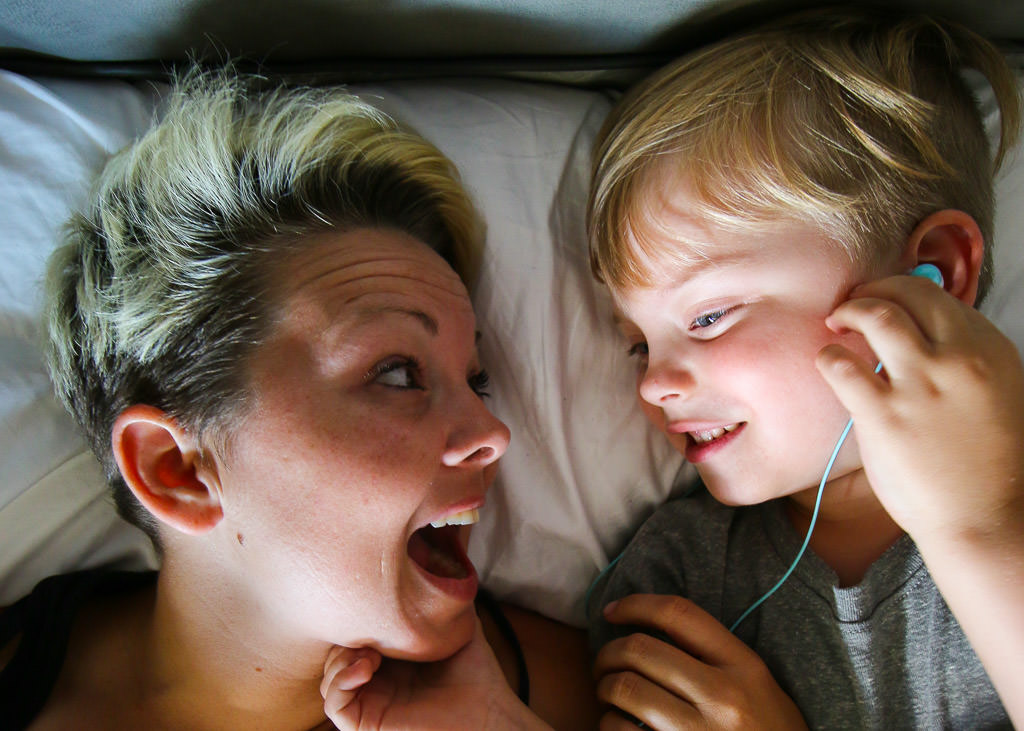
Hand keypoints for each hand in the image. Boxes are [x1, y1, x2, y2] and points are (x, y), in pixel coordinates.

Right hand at [321, 618, 548, 730]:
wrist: (488, 713)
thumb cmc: (476, 675)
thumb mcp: (454, 625)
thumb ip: (442, 596)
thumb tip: (441, 554)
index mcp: (390, 657)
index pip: (355, 634)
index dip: (356, 618)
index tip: (373, 605)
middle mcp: (376, 679)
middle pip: (335, 654)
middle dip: (344, 636)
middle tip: (367, 629)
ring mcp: (370, 701)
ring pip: (328, 679)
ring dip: (340, 659)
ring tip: (370, 654)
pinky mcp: (367, 723)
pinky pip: (334, 705)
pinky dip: (339, 682)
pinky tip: (364, 668)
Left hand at [594, 594, 805, 729]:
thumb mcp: (757, 684)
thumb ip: (714, 655)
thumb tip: (652, 629)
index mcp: (743, 666)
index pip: (678, 614)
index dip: (636, 604)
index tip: (613, 611)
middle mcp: (722, 697)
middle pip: (640, 650)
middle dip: (608, 653)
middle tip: (604, 663)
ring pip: (625, 689)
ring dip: (605, 688)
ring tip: (609, 694)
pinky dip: (609, 724)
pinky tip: (618, 724)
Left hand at [816, 274, 1023, 542]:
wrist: (988, 517)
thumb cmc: (988, 462)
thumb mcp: (996, 393)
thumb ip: (963, 360)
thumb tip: (920, 336)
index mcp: (989, 348)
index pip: (936, 295)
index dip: (900, 292)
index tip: (881, 302)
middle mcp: (958, 358)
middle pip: (907, 292)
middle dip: (871, 289)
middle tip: (850, 305)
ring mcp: (921, 384)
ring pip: (877, 314)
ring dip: (848, 310)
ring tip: (835, 323)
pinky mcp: (886, 415)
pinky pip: (843, 366)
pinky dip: (828, 356)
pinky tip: (828, 363)